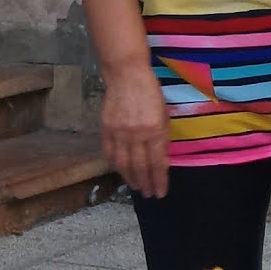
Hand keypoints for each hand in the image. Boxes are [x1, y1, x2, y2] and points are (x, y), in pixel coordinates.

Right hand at [98, 60, 172, 201]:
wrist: (126, 75)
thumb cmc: (150, 92)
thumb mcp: (164, 114)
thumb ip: (162, 137)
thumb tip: (161, 159)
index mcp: (155, 130)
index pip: (157, 163)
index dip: (159, 180)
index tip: (161, 192)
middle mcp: (136, 134)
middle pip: (141, 167)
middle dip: (146, 184)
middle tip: (149, 194)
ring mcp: (119, 132)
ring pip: (123, 163)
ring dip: (130, 178)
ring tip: (136, 187)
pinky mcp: (106, 129)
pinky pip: (109, 152)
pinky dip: (115, 165)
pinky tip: (121, 171)